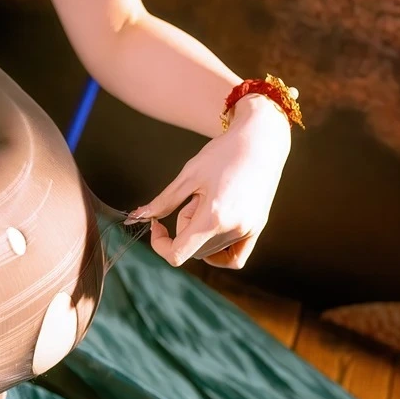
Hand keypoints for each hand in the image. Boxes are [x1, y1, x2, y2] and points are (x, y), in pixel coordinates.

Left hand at [125, 95, 291, 269]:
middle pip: (194, 250)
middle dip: (185, 229)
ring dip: (202, 235)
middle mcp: (234, 229)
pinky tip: (214, 231)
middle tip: (194, 199)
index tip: (156, 224)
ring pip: (212, 252)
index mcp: (213, 217)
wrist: (260, 140)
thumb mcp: (188, 175)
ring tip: (209, 202)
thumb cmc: (222, 153)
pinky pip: (235, 257)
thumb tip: (138, 218)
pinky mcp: (258, 228)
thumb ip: (163, 202)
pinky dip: (220, 253)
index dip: (160, 244)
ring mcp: (249, 231)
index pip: (178, 254)